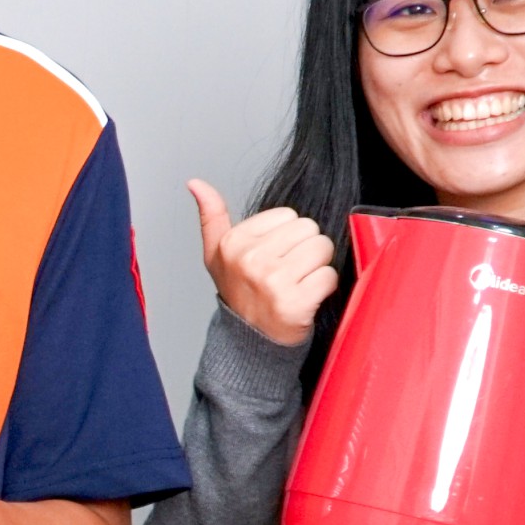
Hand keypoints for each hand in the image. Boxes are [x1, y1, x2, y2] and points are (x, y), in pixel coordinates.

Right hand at [190, 180, 337, 347]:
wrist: (248, 341)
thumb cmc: (239, 293)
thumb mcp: (217, 254)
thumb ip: (211, 216)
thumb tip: (195, 183)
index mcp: (234, 243)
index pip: (289, 215)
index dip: (287, 237)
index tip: (273, 258)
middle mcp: (251, 260)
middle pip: (309, 229)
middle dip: (305, 250)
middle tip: (289, 273)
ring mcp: (272, 281)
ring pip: (322, 249)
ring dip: (317, 268)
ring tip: (298, 283)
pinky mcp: (294, 302)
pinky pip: (329, 276)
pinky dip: (324, 288)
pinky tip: (306, 299)